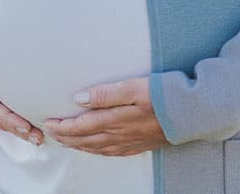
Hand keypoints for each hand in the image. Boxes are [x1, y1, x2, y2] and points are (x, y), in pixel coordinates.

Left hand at [41, 76, 170, 155]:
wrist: (192, 113)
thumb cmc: (164, 94)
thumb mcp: (133, 87)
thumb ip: (104, 93)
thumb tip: (78, 99)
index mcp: (114, 120)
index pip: (80, 126)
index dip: (62, 126)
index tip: (47, 122)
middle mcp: (119, 135)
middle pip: (85, 140)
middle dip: (65, 137)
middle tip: (49, 133)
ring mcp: (129, 142)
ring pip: (96, 148)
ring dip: (78, 145)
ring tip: (65, 141)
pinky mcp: (139, 144)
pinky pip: (111, 152)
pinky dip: (96, 151)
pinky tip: (95, 149)